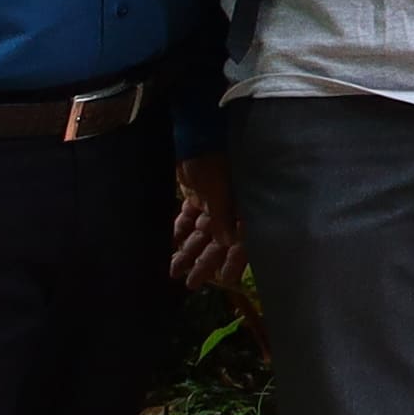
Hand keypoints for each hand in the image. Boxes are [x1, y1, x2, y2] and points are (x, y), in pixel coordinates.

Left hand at [166, 154, 238, 291]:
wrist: (198, 131)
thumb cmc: (215, 160)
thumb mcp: (221, 191)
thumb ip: (223, 217)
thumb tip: (227, 243)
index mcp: (245, 208)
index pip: (242, 241)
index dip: (234, 261)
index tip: (223, 280)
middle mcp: (232, 208)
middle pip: (218, 241)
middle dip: (204, 262)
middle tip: (190, 284)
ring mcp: (214, 200)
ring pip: (201, 232)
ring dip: (188, 250)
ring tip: (173, 270)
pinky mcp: (197, 193)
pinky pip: (188, 218)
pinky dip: (179, 231)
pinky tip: (168, 244)